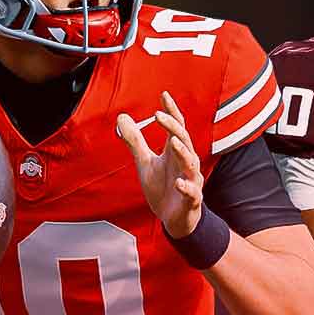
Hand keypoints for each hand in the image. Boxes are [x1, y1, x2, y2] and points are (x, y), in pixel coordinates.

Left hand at [118, 91, 202, 238]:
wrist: (174, 219)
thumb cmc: (162, 187)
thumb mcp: (145, 162)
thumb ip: (135, 141)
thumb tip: (122, 118)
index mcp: (175, 152)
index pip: (176, 127)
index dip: (171, 111)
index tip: (163, 95)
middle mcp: (186, 163)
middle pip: (183, 140)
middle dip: (172, 127)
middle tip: (159, 115)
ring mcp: (191, 180)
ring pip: (191, 163)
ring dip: (182, 152)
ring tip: (172, 142)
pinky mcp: (191, 199)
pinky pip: (191, 192)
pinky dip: (186, 187)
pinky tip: (178, 183)